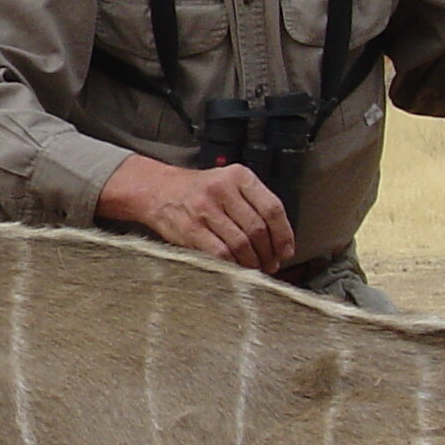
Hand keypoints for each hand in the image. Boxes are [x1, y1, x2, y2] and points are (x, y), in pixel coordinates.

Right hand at [95, 153, 294, 270]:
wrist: (157, 190)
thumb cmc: (197, 191)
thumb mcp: (228, 184)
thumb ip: (252, 204)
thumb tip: (279, 241)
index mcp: (239, 176)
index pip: (272, 208)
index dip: (284, 234)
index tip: (286, 251)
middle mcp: (223, 189)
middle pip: (258, 229)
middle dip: (268, 253)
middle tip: (270, 264)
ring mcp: (205, 209)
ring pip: (242, 244)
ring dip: (252, 263)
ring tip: (254, 269)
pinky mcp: (191, 229)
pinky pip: (220, 254)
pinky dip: (232, 266)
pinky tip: (235, 268)